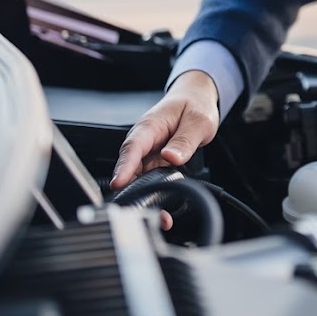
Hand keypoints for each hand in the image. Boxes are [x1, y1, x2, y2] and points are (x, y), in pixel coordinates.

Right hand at [111, 71, 219, 226]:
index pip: (132, 146)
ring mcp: (148, 152)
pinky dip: (156, 193)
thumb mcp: (197, 121)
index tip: (119, 183)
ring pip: (140, 178)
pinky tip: (164, 209)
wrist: (196, 98)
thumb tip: (172, 157)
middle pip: (131, 167)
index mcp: (150, 126)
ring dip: (147, 196)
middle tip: (143, 211)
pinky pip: (150, 179)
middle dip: (133, 190)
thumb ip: (185, 140)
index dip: (124, 166)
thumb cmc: (194, 105)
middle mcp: (145, 140)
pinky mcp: (154, 161)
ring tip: (161, 217)